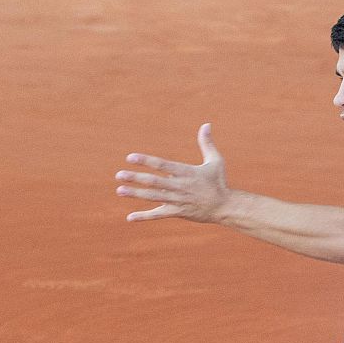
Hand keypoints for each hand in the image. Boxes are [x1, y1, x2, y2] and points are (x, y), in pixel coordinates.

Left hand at [116, 123, 231, 222]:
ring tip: (119, 190)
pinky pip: (158, 215)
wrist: (225, 207)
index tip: (130, 157)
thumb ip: (207, 143)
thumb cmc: (218, 182)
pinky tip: (130, 217)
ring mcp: (177, 200)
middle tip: (119, 174)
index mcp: (186, 172)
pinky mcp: (177, 212)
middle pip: (154, 182)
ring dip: (135, 194)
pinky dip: (144, 216)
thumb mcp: (215, 161)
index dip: (146, 161)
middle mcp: (179, 186)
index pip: (162, 165)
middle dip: (136, 178)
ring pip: (153, 197)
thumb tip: (206, 125)